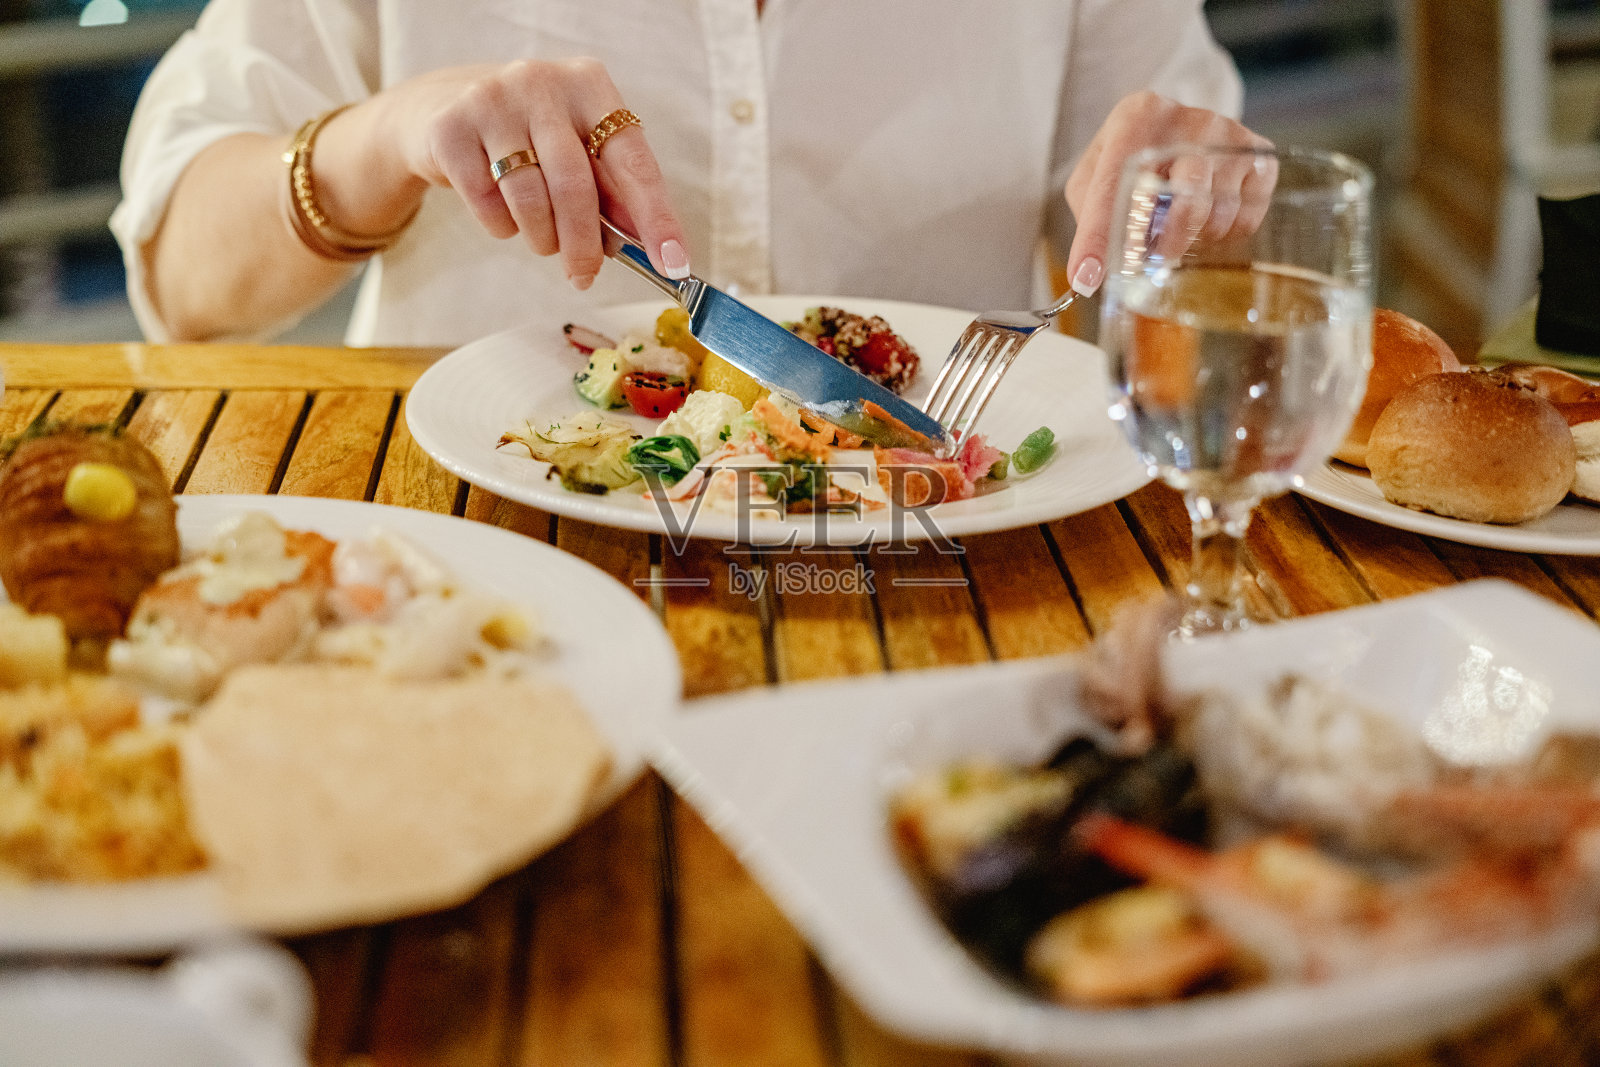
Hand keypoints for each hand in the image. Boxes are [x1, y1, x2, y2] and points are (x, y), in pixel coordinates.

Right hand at [380, 57, 689, 288]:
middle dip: (585, 246)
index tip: (675, 263)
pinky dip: (501, 226)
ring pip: (530, 199)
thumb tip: (652, 246)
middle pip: (576, 186)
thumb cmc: (531, 137)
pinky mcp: (450, 129)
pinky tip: (504, 214)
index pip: (634, 161)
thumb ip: (614, 190)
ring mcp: (491, 100)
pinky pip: (486, 204)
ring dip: (542, 239)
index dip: (656, 217)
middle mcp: (542, 82)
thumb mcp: (579, 150)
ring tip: (543, 240)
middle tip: (585, 276)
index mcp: (589, 85)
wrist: (444, 108)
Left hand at [1063, 91, 1272, 295]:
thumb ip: (1090, 216)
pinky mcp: (1259, 157)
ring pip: (1218, 216)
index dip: (1098, 235)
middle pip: (1186, 198)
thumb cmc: (1131, 155)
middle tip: (1155, 260)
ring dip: (1195, 238)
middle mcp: (1190, 121)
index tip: (1086, 275)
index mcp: (1138, 118)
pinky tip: (1207, 218)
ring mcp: (1230, 137)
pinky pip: (1246, 219)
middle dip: (1167, 243)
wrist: (1178, 125)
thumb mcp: (1095, 175)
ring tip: (1179, 227)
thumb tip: (1088, 275)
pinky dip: (1224, 233)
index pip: (1114, 183)